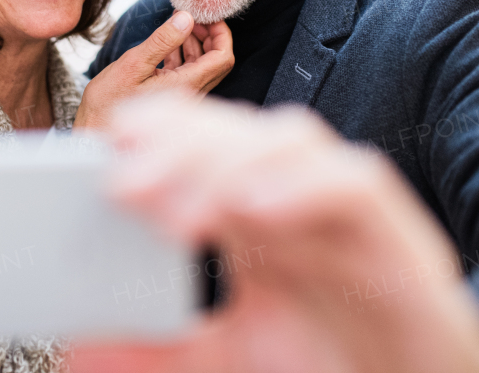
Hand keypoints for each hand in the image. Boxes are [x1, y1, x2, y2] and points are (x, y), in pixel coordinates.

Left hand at [69, 93, 478, 372]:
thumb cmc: (336, 367)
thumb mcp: (229, 360)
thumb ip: (161, 351)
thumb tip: (80, 346)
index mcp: (255, 211)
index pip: (206, 138)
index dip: (161, 129)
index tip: (106, 146)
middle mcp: (299, 195)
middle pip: (238, 131)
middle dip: (178, 145)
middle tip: (122, 183)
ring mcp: (347, 209)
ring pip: (291, 140)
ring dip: (229, 163)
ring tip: (176, 216)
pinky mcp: (397, 237)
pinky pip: (354, 184)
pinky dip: (303, 187)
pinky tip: (255, 210)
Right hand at [74, 12, 232, 129]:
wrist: (95, 133)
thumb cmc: (108, 103)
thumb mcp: (133, 64)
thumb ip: (162, 41)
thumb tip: (186, 18)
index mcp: (186, 86)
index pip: (222, 58)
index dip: (221, 34)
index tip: (206, 16)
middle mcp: (191, 93)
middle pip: (217, 61)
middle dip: (210, 35)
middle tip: (192, 16)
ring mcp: (182, 97)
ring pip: (202, 66)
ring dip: (196, 43)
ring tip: (179, 22)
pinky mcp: (170, 97)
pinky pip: (187, 72)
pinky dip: (183, 54)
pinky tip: (169, 42)